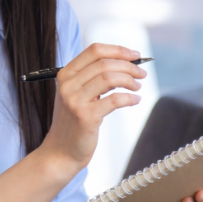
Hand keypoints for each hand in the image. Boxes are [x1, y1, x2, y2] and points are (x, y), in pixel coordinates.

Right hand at [38, 43, 146, 168]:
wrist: (61, 151)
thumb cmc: (74, 122)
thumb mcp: (77, 94)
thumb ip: (93, 77)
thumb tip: (126, 63)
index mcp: (65, 74)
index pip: (94, 50)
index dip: (118, 50)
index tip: (135, 55)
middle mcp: (68, 84)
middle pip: (104, 63)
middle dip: (129, 66)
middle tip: (141, 74)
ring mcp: (75, 100)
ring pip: (109, 78)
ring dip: (130, 80)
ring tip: (137, 87)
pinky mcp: (85, 116)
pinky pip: (114, 100)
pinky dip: (129, 97)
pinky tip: (136, 100)